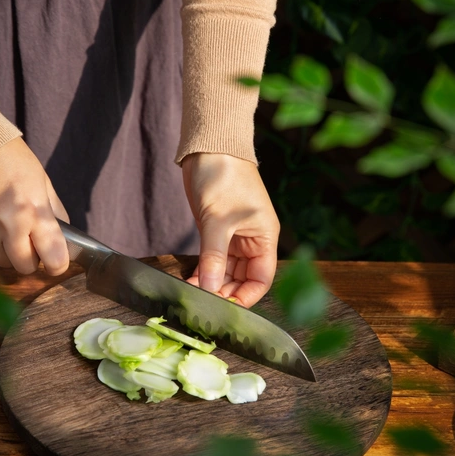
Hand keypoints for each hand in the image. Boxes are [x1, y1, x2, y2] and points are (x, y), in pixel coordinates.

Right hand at [0, 137, 69, 275]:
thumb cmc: (10, 158)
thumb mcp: (41, 180)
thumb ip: (54, 210)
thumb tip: (66, 236)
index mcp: (35, 210)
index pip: (53, 257)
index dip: (57, 264)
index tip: (56, 261)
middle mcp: (10, 223)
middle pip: (24, 267)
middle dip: (30, 260)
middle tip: (30, 244)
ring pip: (1, 260)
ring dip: (7, 251)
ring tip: (8, 227)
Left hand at [181, 152, 279, 307]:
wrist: (209, 148)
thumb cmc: (224, 176)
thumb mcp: (218, 220)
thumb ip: (214, 257)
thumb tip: (209, 288)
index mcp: (265, 237)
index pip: (262, 278)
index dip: (246, 296)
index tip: (225, 307)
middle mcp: (253, 241)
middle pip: (243, 279)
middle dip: (225, 292)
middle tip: (202, 302)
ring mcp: (235, 237)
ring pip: (227, 271)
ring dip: (211, 283)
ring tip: (192, 292)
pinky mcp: (217, 232)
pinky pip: (214, 260)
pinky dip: (203, 271)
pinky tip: (189, 279)